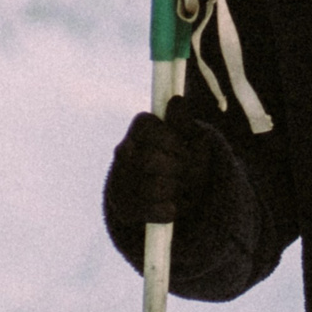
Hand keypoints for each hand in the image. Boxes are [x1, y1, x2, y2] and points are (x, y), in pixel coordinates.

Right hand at [104, 93, 216, 225]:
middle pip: (150, 160)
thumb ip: (185, 124)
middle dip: (178, 168)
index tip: (182, 147)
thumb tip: (176, 101)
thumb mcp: (191, 138)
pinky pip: (151, 210)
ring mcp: (120, 179)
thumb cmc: (184, 159)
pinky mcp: (123, 207)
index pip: (146, 127)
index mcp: (139, 129)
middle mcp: (123, 152)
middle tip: (187, 171)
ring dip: (176, 189)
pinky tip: (173, 205)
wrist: (173, 194)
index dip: (170, 140)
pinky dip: (170, 210)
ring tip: (181, 188)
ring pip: (152, 187)